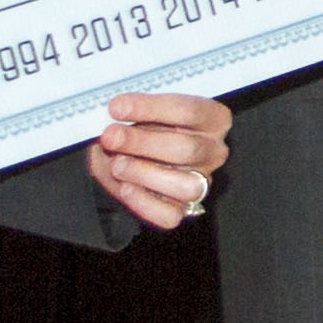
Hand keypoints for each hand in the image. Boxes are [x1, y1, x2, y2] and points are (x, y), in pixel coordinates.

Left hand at [83, 91, 232, 233]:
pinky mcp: (185, 208)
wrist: (139, 154)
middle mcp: (213, 151)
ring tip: (117, 164)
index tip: (117, 108)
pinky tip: (125, 187)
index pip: (190, 111)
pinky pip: (170, 215)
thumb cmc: (145, 127)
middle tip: (110, 136)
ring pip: (186, 186)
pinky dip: (143, 203)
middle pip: (187, 149)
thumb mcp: (143, 111)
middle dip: (142, 143)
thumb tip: (113, 117)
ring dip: (145, 174)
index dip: (150, 108)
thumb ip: (131, 112)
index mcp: (213, 119)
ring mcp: (201, 182)